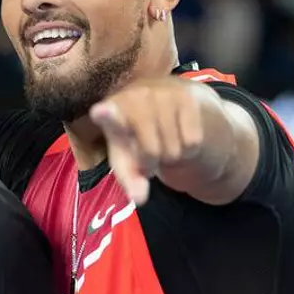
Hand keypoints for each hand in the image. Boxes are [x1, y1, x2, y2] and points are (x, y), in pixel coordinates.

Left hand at [87, 77, 211, 205]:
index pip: (107, 114)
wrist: (164, 103)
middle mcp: (136, 96)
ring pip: (174, 149)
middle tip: (147, 153)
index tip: (101, 112)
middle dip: (152, 162)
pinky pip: (192, 142)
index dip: (106, 115)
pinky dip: (187, 148)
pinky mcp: (187, 98)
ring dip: (170, 156)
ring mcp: (162, 94)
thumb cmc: (135, 134)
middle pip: (152, 152)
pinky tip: (178, 134)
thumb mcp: (126, 158)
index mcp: (111, 109)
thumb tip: (140, 199)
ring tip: (162, 141)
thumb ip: (129, 179)